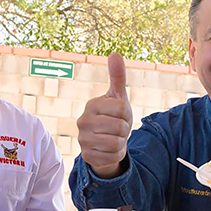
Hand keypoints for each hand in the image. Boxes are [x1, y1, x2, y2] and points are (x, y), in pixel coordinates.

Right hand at [76, 53, 132, 178]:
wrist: (105, 142)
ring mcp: (82, 140)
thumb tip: (115, 53)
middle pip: (120, 127)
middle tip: (118, 129)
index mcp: (92, 105)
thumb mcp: (118, 97)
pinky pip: (112, 156)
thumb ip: (117, 76)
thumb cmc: (113, 116)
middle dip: (125, 130)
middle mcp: (83, 121)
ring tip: (114, 138)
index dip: (127, 114)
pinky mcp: (86, 156)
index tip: (120, 116)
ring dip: (121, 142)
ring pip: (116, 143)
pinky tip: (109, 149)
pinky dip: (116, 154)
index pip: (122, 109)